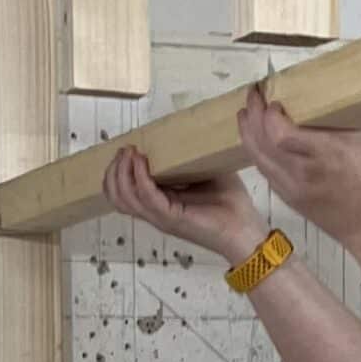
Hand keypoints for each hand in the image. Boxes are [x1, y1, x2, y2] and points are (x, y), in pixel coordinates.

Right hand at [101, 150, 265, 263]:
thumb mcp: (205, 172)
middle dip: (114, 170)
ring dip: (122, 172)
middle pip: (116, 195)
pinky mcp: (172, 219)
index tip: (127, 148)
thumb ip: (189, 158)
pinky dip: (140, 178)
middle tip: (126, 150)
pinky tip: (143, 162)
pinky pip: (147, 198)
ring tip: (131, 153)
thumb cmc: (230, 204)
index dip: (117, 169)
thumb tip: (184, 132)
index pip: (123, 191)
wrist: (246, 229)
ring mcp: (161, 217)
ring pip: (124, 198)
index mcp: (160, 203)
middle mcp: (156, 212)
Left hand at [237, 88, 360, 248]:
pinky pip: (263, 169)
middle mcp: (301, 174)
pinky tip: (256, 136)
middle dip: (252, 114)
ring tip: (247, 112)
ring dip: (247, 131)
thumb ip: (354, 109)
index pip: (280, 134)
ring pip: (256, 157)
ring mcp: (291, 188)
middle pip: (261, 142)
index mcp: (324, 156)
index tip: (274, 98)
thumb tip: (344, 80)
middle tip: (254, 95)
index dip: (269, 114)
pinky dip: (255, 149)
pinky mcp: (287, 197)